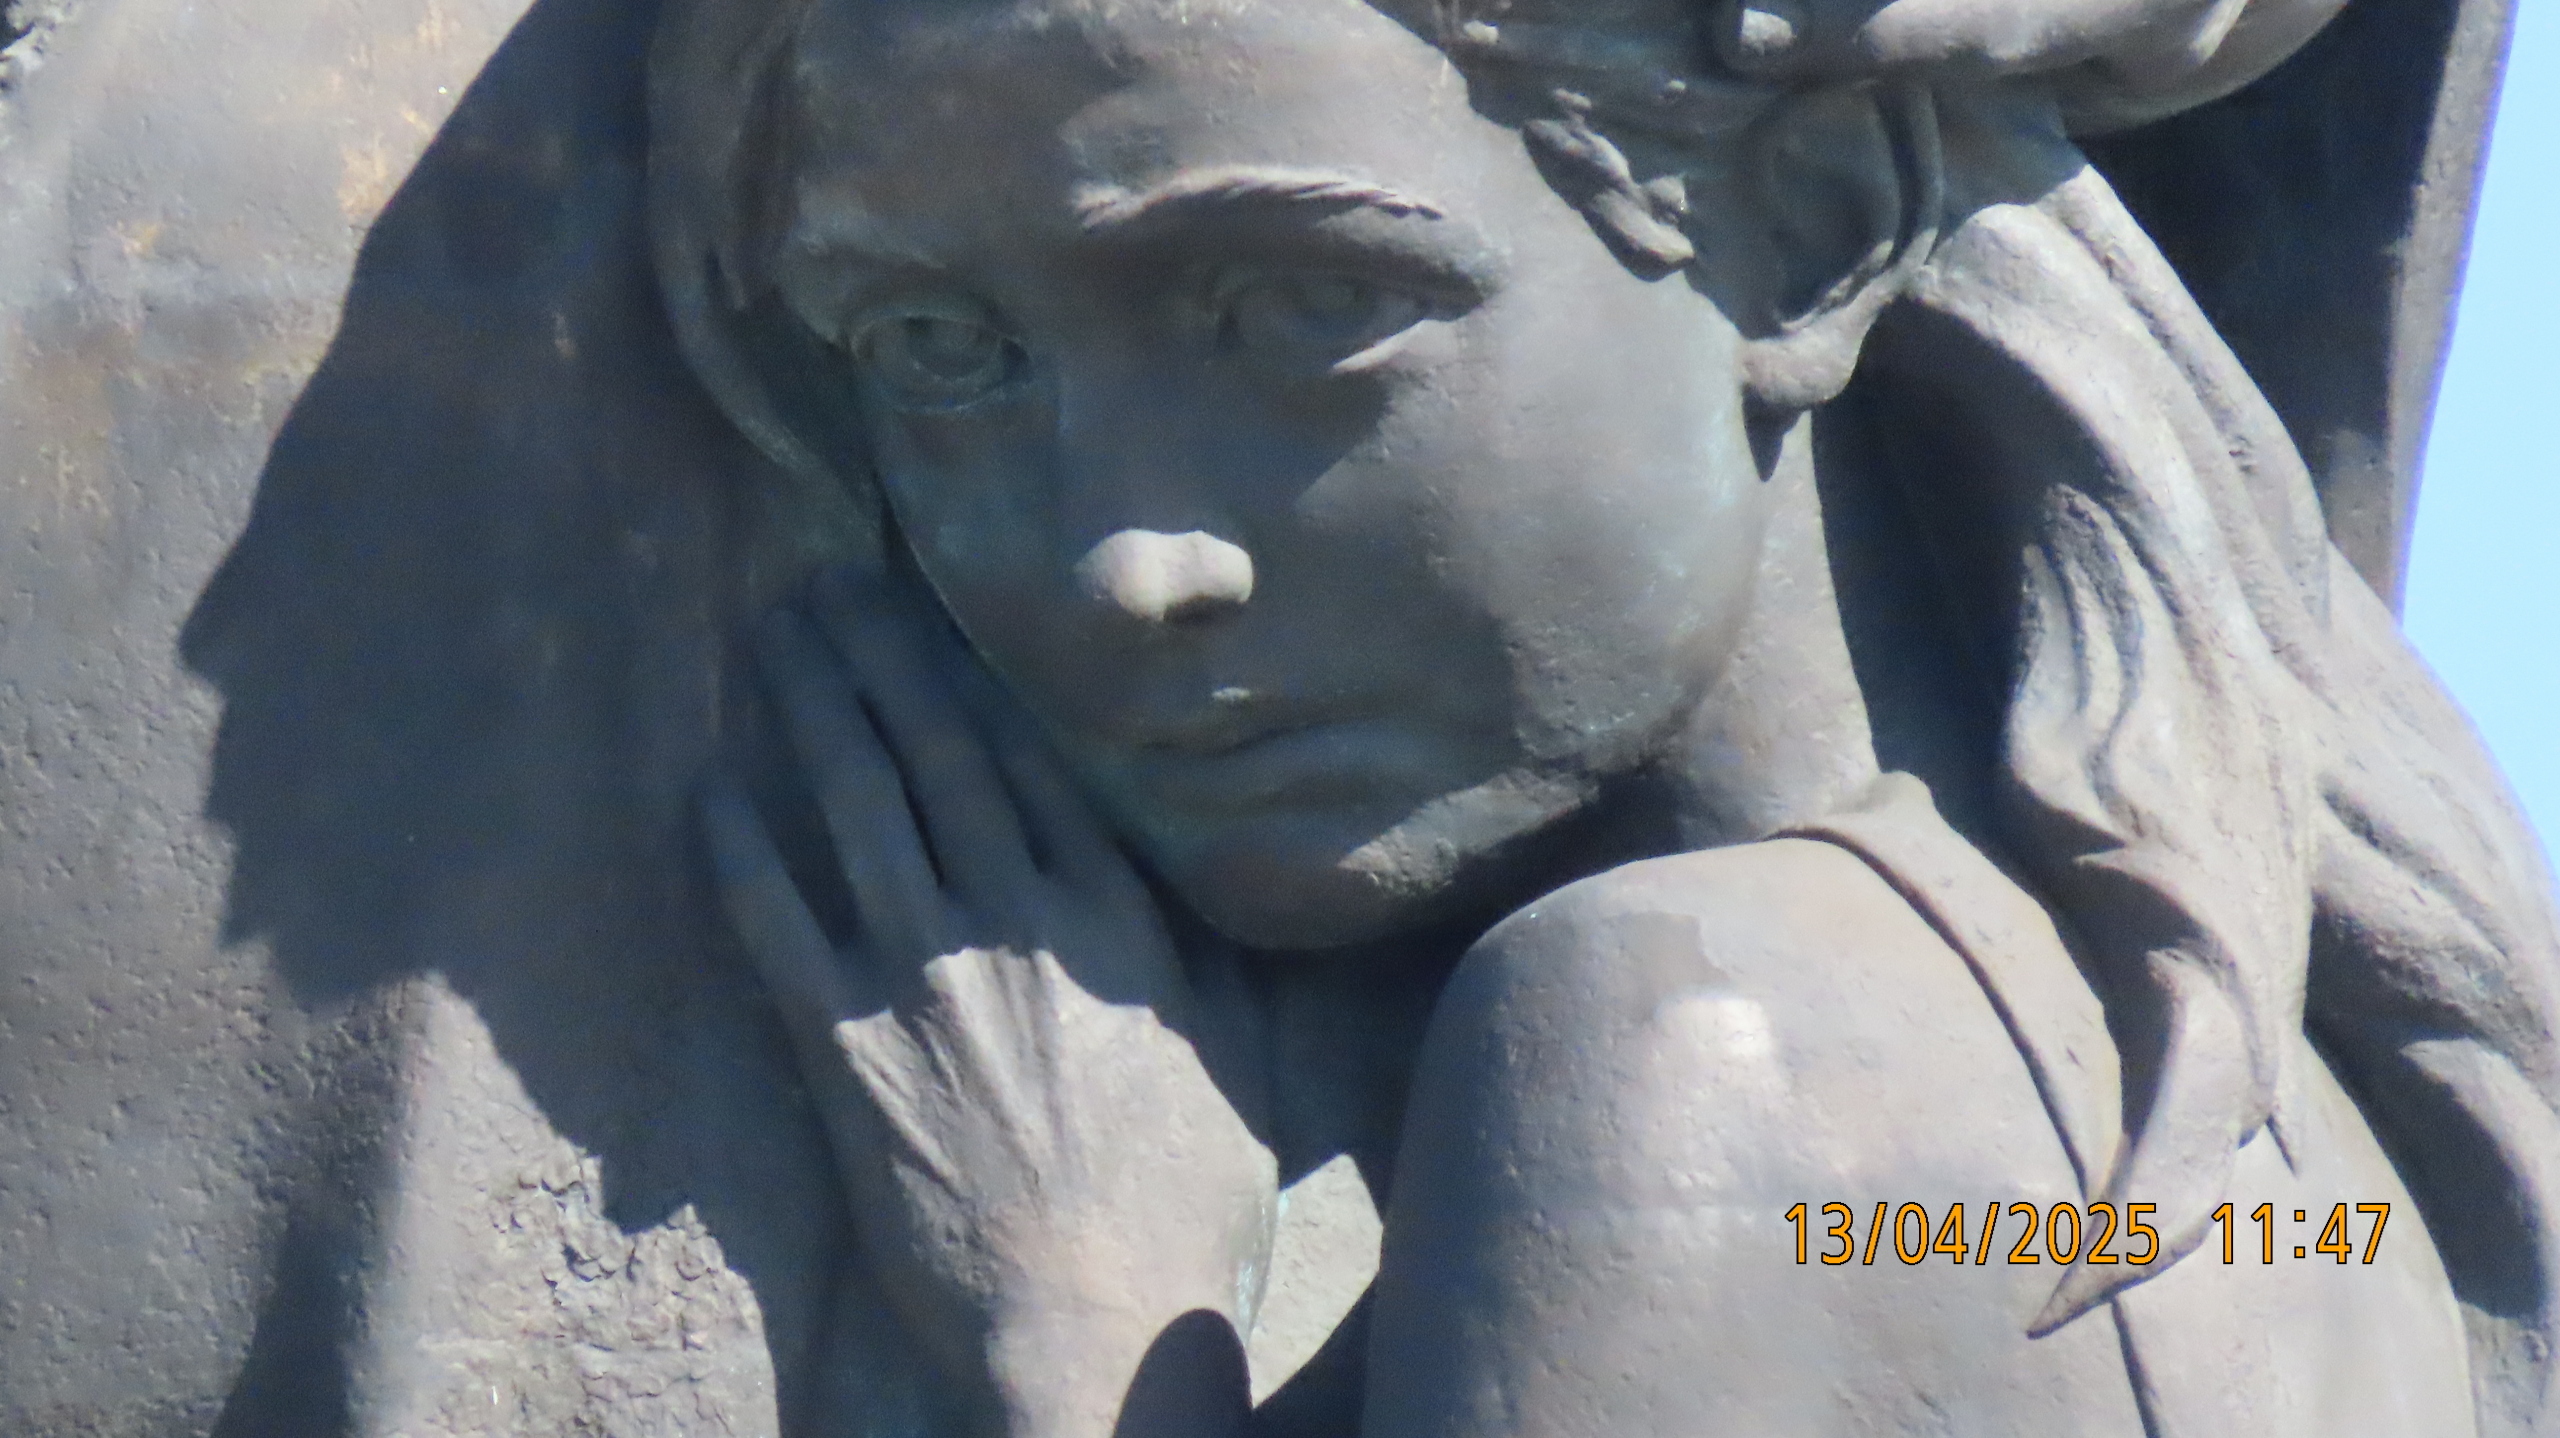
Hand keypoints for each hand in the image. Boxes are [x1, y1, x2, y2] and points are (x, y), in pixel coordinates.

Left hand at [700, 568, 1274, 1437]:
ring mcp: (918, 978)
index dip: (973, 672)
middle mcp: (1008, 920)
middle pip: (930, 755)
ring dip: (811, 712)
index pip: (1026, 762)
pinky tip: (712, 787)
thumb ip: (1207, 954)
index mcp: (1107, 917)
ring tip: (776, 636)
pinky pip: (776, 924)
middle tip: (829, 579)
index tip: (935, 602)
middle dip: (877, 658)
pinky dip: (741, 851)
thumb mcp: (1239, 1061)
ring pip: (855, 808)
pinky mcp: (841, 1049)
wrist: (1086, 1318)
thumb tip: (1208, 867)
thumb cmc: (1183, 1205)